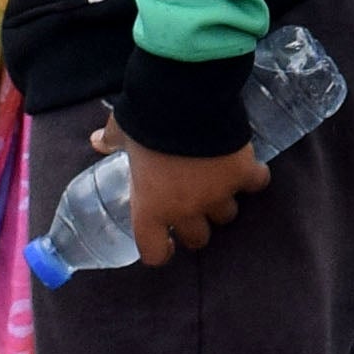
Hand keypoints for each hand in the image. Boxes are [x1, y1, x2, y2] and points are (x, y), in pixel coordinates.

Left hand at [98, 120, 267, 262]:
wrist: (186, 100)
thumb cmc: (146, 123)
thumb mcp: (122, 131)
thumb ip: (111, 140)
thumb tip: (97, 140)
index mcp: (151, 207)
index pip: (154, 253)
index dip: (160, 250)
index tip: (165, 241)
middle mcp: (186, 209)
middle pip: (198, 239)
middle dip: (196, 225)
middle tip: (192, 206)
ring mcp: (218, 194)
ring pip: (227, 214)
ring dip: (222, 202)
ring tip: (218, 183)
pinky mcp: (243, 174)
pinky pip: (256, 184)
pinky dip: (254, 177)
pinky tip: (248, 167)